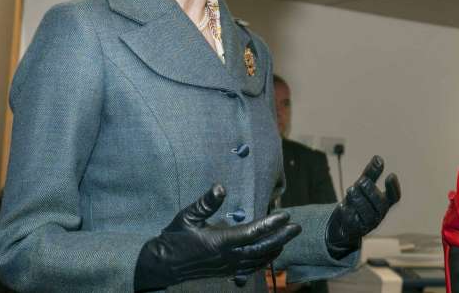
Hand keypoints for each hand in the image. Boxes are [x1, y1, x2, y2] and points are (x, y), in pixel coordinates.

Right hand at [134, 184, 300, 290]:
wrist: (162, 266)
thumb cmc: (174, 238)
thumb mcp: (187, 217)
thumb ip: (206, 203)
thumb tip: (220, 187)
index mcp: (220, 242)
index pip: (252, 233)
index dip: (271, 224)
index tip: (285, 214)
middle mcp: (227, 257)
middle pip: (262, 248)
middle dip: (281, 237)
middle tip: (297, 227)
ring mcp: (228, 266)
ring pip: (258, 260)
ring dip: (276, 248)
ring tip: (288, 237)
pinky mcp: (226, 272)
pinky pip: (250, 268)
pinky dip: (264, 260)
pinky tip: (271, 253)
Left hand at [325, 156, 400, 258]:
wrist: (342, 224)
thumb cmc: (357, 201)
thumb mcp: (363, 186)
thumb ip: (371, 174)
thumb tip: (378, 158)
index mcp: (383, 203)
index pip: (394, 197)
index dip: (394, 187)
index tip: (390, 175)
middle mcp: (378, 214)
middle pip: (380, 204)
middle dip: (371, 191)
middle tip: (361, 181)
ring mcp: (367, 224)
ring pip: (367, 214)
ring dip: (359, 200)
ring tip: (350, 190)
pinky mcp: (354, 230)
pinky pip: (353, 222)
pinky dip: (348, 212)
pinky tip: (342, 205)